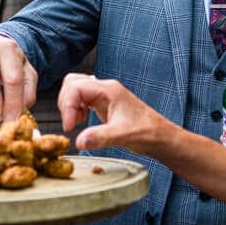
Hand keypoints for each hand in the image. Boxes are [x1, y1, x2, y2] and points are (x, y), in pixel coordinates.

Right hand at [58, 73, 173, 152]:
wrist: (159, 136)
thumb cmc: (147, 132)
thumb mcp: (122, 136)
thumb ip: (100, 137)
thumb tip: (79, 141)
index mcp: (108, 90)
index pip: (76, 88)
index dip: (68, 107)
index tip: (69, 127)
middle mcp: (105, 89)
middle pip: (72, 83)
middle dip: (66, 103)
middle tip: (70, 123)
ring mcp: (104, 95)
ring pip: (75, 89)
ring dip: (70, 104)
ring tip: (75, 122)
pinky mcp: (104, 104)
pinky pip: (82, 98)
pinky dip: (76, 108)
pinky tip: (82, 121)